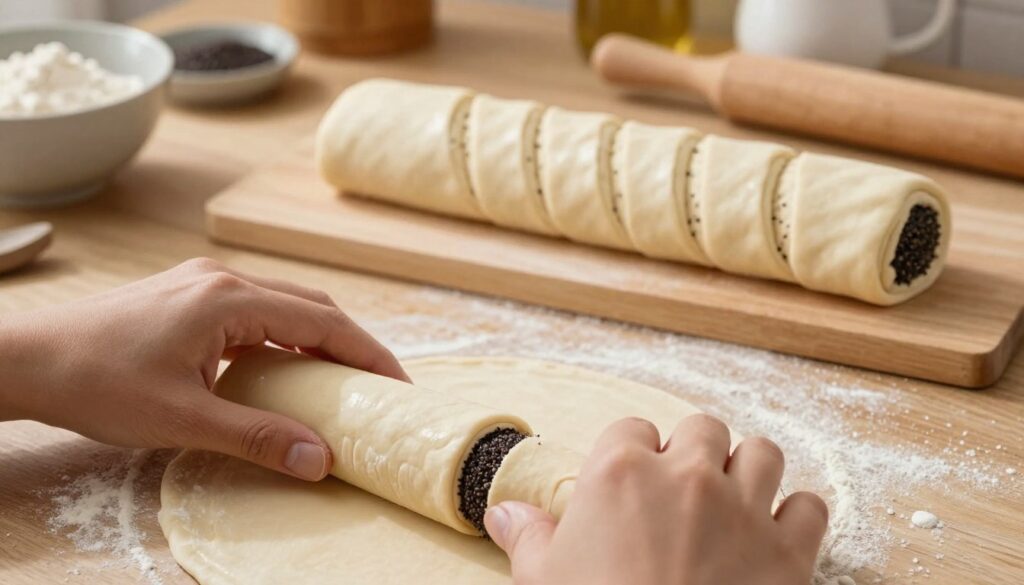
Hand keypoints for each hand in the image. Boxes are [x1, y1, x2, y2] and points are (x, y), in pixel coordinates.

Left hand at [0, 258, 406, 480]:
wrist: (27, 360)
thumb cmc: (95, 383)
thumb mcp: (182, 419)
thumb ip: (257, 436)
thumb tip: (319, 460)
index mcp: (229, 299)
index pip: (323, 321)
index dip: (367, 353)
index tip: (398, 385)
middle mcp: (223, 280)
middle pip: (311, 306)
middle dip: (351, 345)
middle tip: (378, 387)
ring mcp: (203, 283)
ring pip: (284, 305)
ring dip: (318, 340)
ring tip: (342, 381)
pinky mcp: (188, 295)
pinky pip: (256, 311)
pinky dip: (284, 337)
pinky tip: (285, 368)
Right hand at [484, 414, 827, 584]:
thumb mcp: (544, 580)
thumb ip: (528, 538)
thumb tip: (502, 514)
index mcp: (620, 474)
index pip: (631, 430)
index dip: (631, 456)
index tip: (631, 484)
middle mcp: (687, 478)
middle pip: (702, 429)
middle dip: (693, 454)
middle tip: (682, 492)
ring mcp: (744, 511)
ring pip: (763, 454)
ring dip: (749, 472)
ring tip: (733, 501)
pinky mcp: (790, 552)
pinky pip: (810, 507)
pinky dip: (797, 516)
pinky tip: (776, 535)